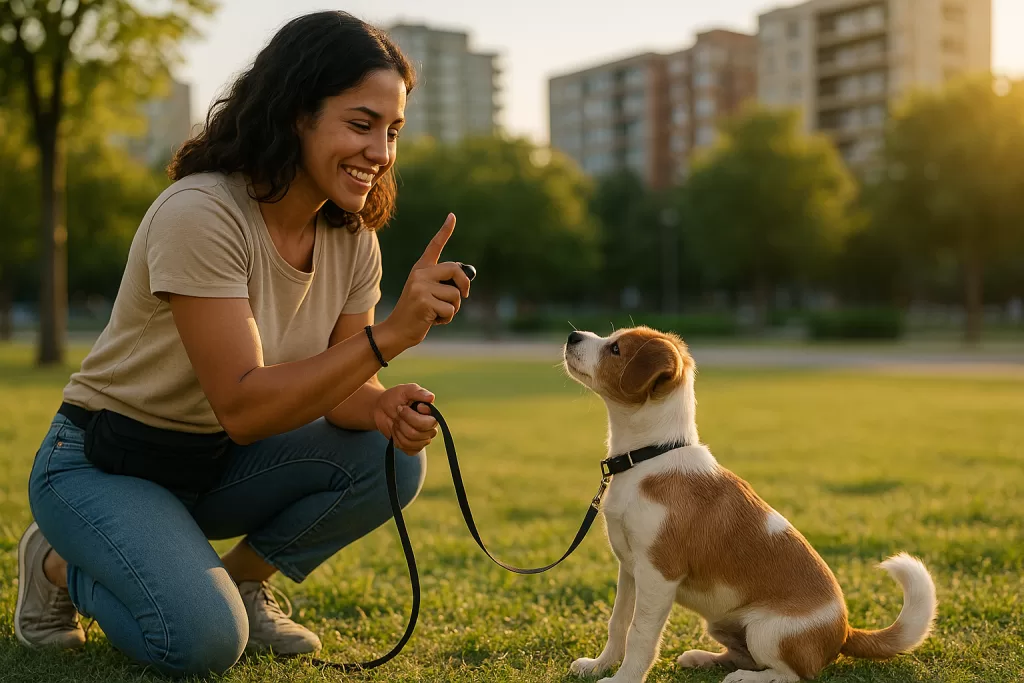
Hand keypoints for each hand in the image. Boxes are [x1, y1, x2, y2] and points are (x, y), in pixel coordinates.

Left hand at [373, 384, 438, 454]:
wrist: (381, 408)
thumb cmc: (395, 398)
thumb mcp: (405, 391)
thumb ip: (418, 392)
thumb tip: (431, 398)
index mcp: (431, 414)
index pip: (429, 423)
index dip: (412, 416)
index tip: (402, 406)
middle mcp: (430, 428)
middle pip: (417, 433)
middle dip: (402, 422)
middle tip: (398, 413)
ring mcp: (422, 439)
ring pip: (410, 441)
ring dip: (398, 429)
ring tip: (397, 421)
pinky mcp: (413, 447)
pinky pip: (406, 448)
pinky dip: (397, 438)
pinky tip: (396, 430)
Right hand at [374, 214, 470, 356]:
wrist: (397, 330)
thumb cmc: (418, 313)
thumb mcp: (428, 293)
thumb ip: (444, 283)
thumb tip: (468, 277)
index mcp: (421, 269)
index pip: (434, 246)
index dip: (445, 231)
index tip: (452, 216)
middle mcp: (419, 274)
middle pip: (455, 270)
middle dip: (464, 285)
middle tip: (464, 296)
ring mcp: (420, 287)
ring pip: (455, 295)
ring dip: (453, 309)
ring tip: (437, 313)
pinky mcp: (424, 301)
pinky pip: (450, 310)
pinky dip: (446, 319)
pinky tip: (432, 320)